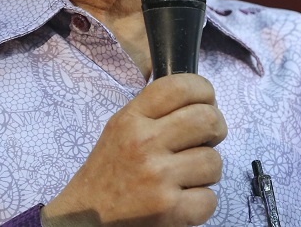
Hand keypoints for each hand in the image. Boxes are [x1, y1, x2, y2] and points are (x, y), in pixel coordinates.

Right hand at [41, 73, 226, 225]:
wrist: (84, 219)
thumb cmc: (108, 173)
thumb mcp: (120, 127)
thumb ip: (153, 109)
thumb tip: (198, 94)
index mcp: (132, 118)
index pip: (180, 86)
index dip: (204, 90)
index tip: (207, 102)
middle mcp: (144, 143)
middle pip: (208, 119)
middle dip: (216, 129)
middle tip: (206, 140)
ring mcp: (157, 177)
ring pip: (214, 161)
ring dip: (207, 171)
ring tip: (187, 175)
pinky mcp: (168, 210)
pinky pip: (210, 198)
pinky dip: (201, 202)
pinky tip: (183, 200)